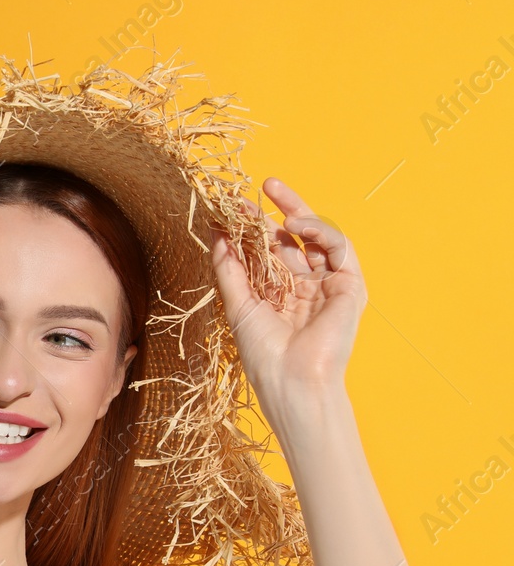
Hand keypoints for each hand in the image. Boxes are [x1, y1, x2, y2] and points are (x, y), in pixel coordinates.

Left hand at [209, 177, 366, 422]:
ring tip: (275, 198)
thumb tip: (215, 232)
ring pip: (317, 238)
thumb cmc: (264, 353)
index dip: (251, 227)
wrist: (292, 380)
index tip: (231, 205)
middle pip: (293, 239)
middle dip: (280, 209)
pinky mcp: (349, 286)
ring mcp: (327, 285)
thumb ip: (229, 268)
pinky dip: (320, 230)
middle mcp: (303, 286)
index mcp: (277, 293)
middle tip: (265, 184)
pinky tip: (297, 223)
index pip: (266, 250)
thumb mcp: (238, 304)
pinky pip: (339, 248)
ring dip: (298, 213)